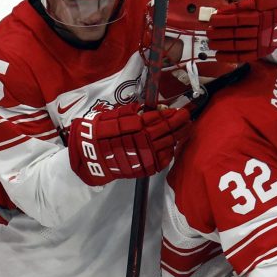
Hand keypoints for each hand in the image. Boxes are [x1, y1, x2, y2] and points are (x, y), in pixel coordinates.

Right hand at [68, 102, 190, 185]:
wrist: (89, 157)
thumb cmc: (98, 133)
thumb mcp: (111, 116)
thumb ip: (130, 113)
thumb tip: (147, 109)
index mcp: (135, 126)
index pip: (158, 118)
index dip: (170, 114)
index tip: (178, 110)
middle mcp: (143, 140)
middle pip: (167, 131)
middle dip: (179, 123)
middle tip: (187, 116)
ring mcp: (145, 156)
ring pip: (168, 145)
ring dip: (179, 136)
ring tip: (186, 129)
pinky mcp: (144, 168)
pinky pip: (162, 160)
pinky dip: (169, 152)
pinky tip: (173, 146)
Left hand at [207, 0, 276, 61]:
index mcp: (260, 6)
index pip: (236, 13)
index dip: (222, 16)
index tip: (213, 17)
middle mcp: (262, 22)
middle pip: (235, 29)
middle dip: (218, 31)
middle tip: (208, 30)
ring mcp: (264, 36)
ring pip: (238, 43)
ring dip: (222, 43)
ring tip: (210, 41)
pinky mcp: (265, 47)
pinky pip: (245, 54)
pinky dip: (231, 56)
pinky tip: (219, 55)